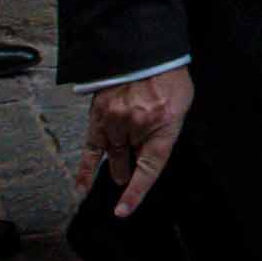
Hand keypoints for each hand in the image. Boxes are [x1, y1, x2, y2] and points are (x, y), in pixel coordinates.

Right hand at [86, 68, 194, 214]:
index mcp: (163, 125)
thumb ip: (166, 130)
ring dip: (117, 163)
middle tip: (128, 172)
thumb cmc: (168, 77)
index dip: (136, 192)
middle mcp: (136, 126)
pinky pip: (91, 148)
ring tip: (119, 169)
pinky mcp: (99, 114)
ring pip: (113, 154)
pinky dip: (86, 169)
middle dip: (130, 169)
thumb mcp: (180, 105)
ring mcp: (115, 120)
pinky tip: (81, 187)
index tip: (123, 210)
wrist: (148, 49)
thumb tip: (148, 152)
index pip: (149, 169)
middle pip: (130, 161)